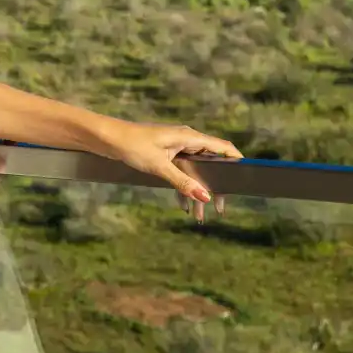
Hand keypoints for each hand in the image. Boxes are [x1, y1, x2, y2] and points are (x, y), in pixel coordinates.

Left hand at [100, 120, 241, 207]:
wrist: (107, 138)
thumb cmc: (131, 145)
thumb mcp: (159, 166)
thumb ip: (183, 182)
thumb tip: (206, 196)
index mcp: (189, 137)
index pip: (223, 147)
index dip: (236, 162)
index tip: (245, 180)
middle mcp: (186, 140)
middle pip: (211, 163)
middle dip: (215, 186)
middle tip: (219, 209)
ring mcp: (176, 146)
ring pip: (196, 170)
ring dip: (198, 190)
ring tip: (200, 215)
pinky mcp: (166, 153)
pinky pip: (183, 171)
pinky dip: (184, 187)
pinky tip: (183, 205)